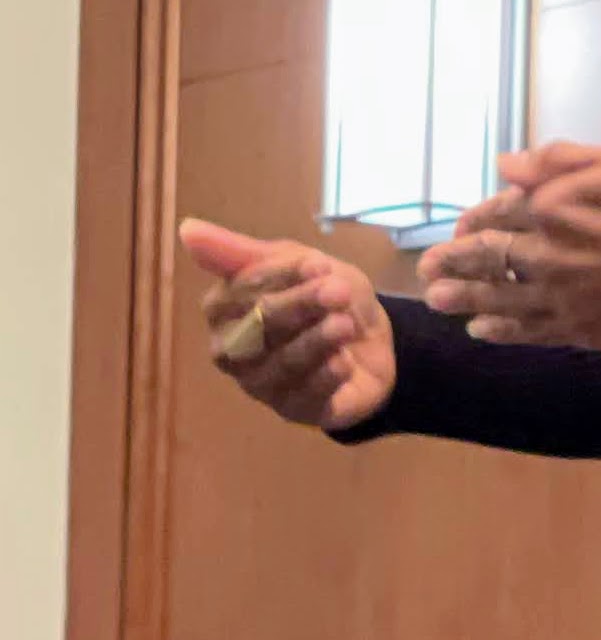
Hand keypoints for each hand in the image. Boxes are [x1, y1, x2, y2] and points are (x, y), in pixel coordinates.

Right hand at [178, 218, 396, 432]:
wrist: (376, 341)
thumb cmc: (326, 297)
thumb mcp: (295, 261)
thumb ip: (241, 251)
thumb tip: (186, 229)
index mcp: (225, 311)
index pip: (237, 294)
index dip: (278, 278)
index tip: (318, 264)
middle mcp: (233, 352)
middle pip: (256, 330)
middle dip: (299, 306)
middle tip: (339, 290)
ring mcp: (262, 386)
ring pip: (279, 365)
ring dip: (316, 341)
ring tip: (345, 325)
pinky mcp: (294, 411)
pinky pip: (303, 397)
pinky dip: (325, 377)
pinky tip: (344, 362)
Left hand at [417, 140, 600, 352]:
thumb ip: (561, 162)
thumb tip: (505, 165)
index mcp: (559, 206)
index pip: (500, 212)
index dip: (475, 219)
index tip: (460, 225)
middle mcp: (553, 255)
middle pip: (489, 259)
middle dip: (452, 262)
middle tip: (426, 267)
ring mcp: (569, 299)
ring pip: (501, 300)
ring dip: (463, 298)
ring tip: (436, 300)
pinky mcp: (590, 331)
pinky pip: (532, 333)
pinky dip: (502, 331)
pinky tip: (483, 330)